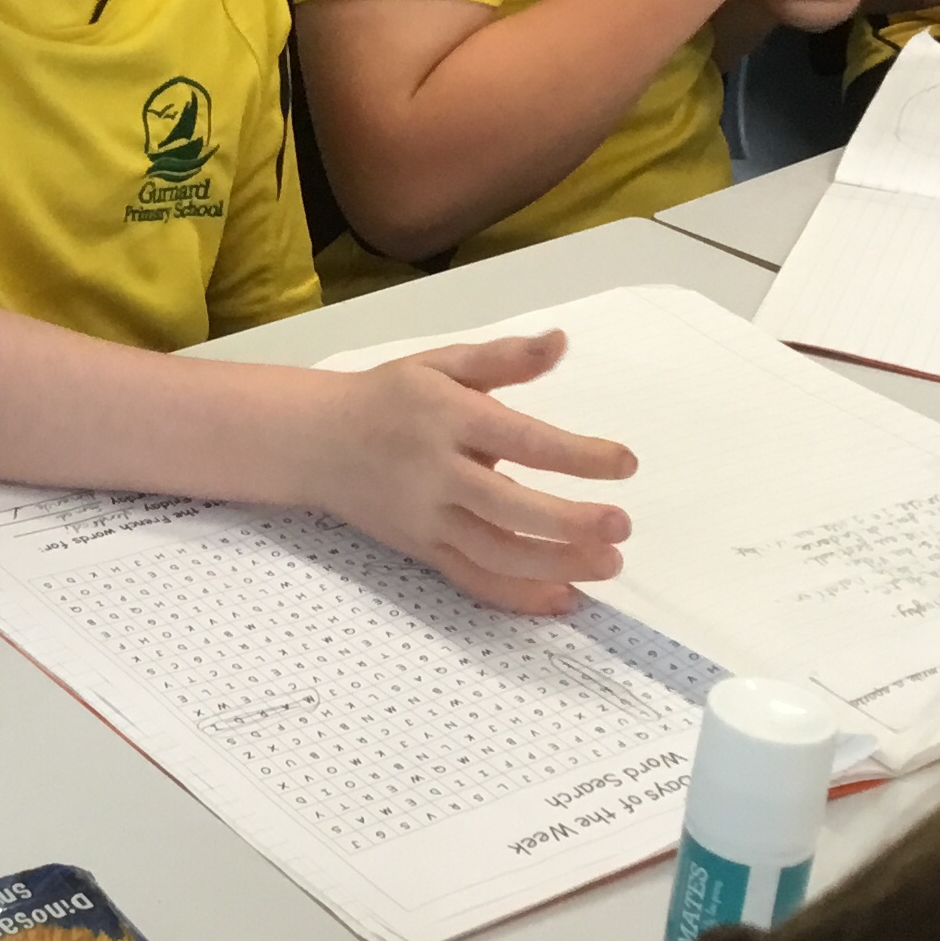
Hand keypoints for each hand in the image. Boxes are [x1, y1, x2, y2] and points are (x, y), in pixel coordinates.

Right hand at [299, 332, 636, 613]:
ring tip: (608, 565)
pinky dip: (516, 595)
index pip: (521, 440)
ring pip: (494, 553)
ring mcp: (426, 518)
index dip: (576, 456)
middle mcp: (436, 472)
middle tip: (622, 527)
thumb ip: (503, 358)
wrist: (314, 441)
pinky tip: (562, 598)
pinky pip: (471, 579)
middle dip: (568, 523)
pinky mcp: (420, 549)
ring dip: (554, 565)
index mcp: (447, 418)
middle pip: (508, 508)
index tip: (625, 464)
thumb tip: (561, 342)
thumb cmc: (388, 397)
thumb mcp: (440, 363)